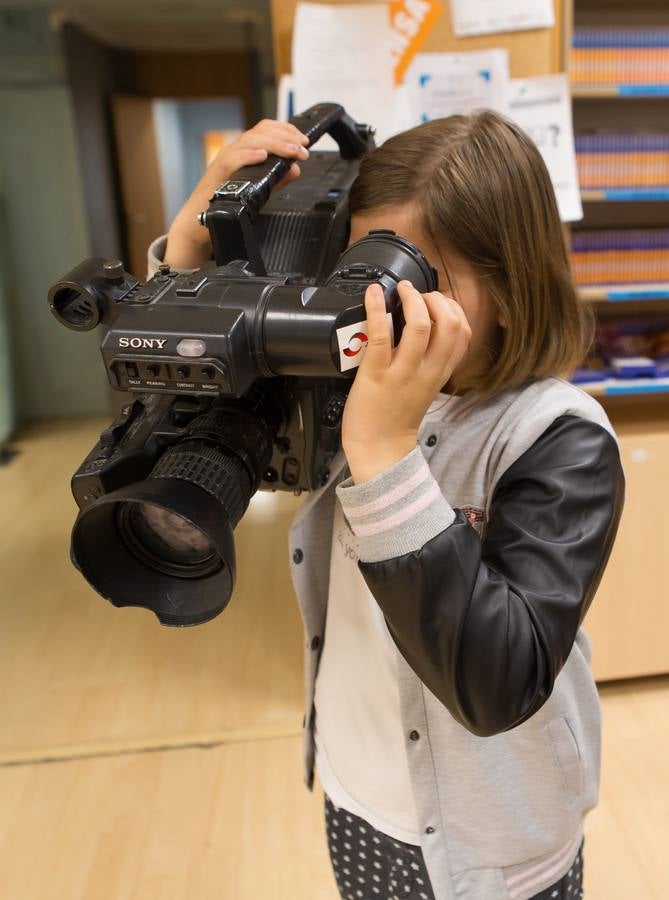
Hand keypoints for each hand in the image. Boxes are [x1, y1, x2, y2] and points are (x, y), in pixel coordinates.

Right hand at [165, 119, 309, 268]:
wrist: (198, 223)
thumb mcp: (258, 189)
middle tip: (303, 148)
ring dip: (275, 144)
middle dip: (286, 137)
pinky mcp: (217, 173)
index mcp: (244, 151)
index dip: (286, 130)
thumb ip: (277, 178)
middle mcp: (234, 151)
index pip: (266, 129)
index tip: (303, 140)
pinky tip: (262, 156)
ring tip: (292, 152)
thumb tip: (295, 168)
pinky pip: (233, 159)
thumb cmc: (225, 205)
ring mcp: (225, 160)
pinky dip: (249, 155)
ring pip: (250, 140)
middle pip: (261, 131)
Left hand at [342, 281, 471, 483]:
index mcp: (440, 373)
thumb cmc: (396, 418)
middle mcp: (427, 370)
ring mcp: (402, 372)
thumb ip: (430, 363)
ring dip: (412, 299)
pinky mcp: (376, 373)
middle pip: (449, 324)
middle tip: (418, 293)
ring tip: (402, 290)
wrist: (379, 449)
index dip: (453, 309)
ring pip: (420, 326)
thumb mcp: (425, 388)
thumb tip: (424, 333)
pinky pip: (381, 335)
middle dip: (436, 299)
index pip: (463, 334)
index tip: (437, 302)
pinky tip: (372, 294)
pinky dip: (376, 308)